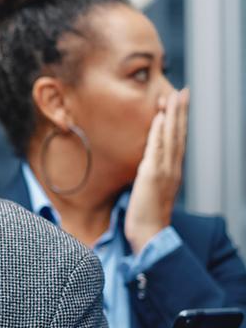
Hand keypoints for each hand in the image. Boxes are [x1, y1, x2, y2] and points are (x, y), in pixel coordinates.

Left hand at [125, 89, 188, 251]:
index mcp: (172, 172)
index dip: (179, 122)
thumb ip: (149, 176)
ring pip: (170, 137)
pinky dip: (158, 132)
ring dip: (171, 116)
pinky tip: (158, 117)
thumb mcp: (149, 191)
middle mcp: (172, 169)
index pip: (177, 142)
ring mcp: (164, 171)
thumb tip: (144, 166)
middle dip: (180, 112)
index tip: (179, 105)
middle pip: (178, 135)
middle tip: (183, 92)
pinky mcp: (152, 175)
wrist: (149, 234)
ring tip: (172, 97)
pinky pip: (156, 148)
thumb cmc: (146, 217)